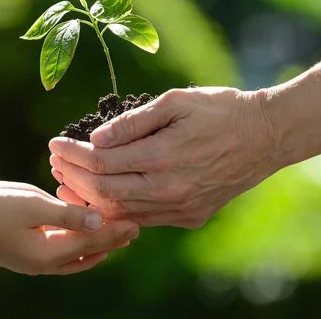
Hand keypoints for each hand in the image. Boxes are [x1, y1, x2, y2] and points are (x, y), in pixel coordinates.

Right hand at [0, 181, 138, 274]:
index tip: (137, 222)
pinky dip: (80, 247)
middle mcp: (45, 264)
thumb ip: (68, 216)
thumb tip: (100, 223)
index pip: (92, 242)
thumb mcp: (34, 206)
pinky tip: (85, 238)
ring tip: (116, 236)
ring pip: (77, 258)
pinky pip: (63, 256)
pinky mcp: (27, 256)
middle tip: (134, 229)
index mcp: (49, 254)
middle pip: (89, 253)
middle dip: (112, 241)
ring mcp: (35, 263)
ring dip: (98, 246)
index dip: (115, 231)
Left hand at [49, 87, 279, 228]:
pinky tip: (104, 197)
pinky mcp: (190, 216)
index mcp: (163, 156)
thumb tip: (96, 138)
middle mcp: (169, 189)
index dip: (72, 154)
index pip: (101, 162)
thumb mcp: (177, 102)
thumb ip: (135, 122)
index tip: (55, 143)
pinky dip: (118, 210)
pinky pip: (143, 219)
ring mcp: (180, 208)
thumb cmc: (222, 110)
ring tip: (68, 182)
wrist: (266, 136)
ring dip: (90, 197)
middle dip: (72, 176)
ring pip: (120, 211)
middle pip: (104, 191)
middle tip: (54, 162)